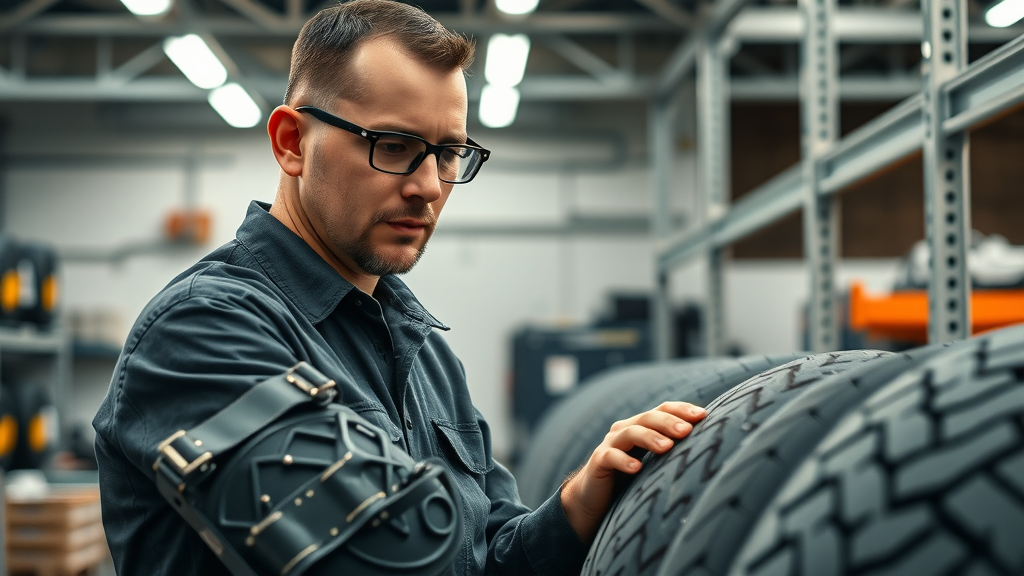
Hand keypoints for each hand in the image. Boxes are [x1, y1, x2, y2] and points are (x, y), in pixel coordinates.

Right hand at [559, 401, 706, 542]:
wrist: (594, 497)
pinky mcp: (598, 462)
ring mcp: (610, 444)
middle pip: (647, 418)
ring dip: (649, 438)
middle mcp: (625, 430)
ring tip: (666, 447)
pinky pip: (610, 457)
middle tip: (686, 431)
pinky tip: (636, 469)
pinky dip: (623, 461)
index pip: (662, 409)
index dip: (681, 409)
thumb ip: (674, 453)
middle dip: (668, 422)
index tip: (703, 415)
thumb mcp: (654, 463)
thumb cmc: (631, 480)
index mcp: (641, 426)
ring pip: (630, 433)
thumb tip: (711, 448)